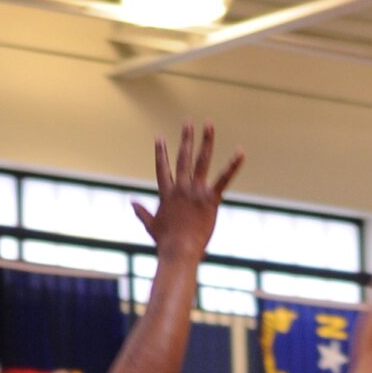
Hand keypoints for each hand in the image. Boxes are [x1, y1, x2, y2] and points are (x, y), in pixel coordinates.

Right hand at [132, 122, 242, 258]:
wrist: (179, 251)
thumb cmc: (166, 242)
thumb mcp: (151, 225)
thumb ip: (141, 212)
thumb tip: (131, 202)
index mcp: (167, 193)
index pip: (162, 168)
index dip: (160, 152)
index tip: (159, 137)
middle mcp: (180, 187)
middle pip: (183, 157)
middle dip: (186, 138)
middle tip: (188, 122)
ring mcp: (195, 191)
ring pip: (201, 160)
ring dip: (206, 141)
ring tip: (208, 124)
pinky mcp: (210, 199)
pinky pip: (224, 179)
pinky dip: (233, 165)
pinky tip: (240, 151)